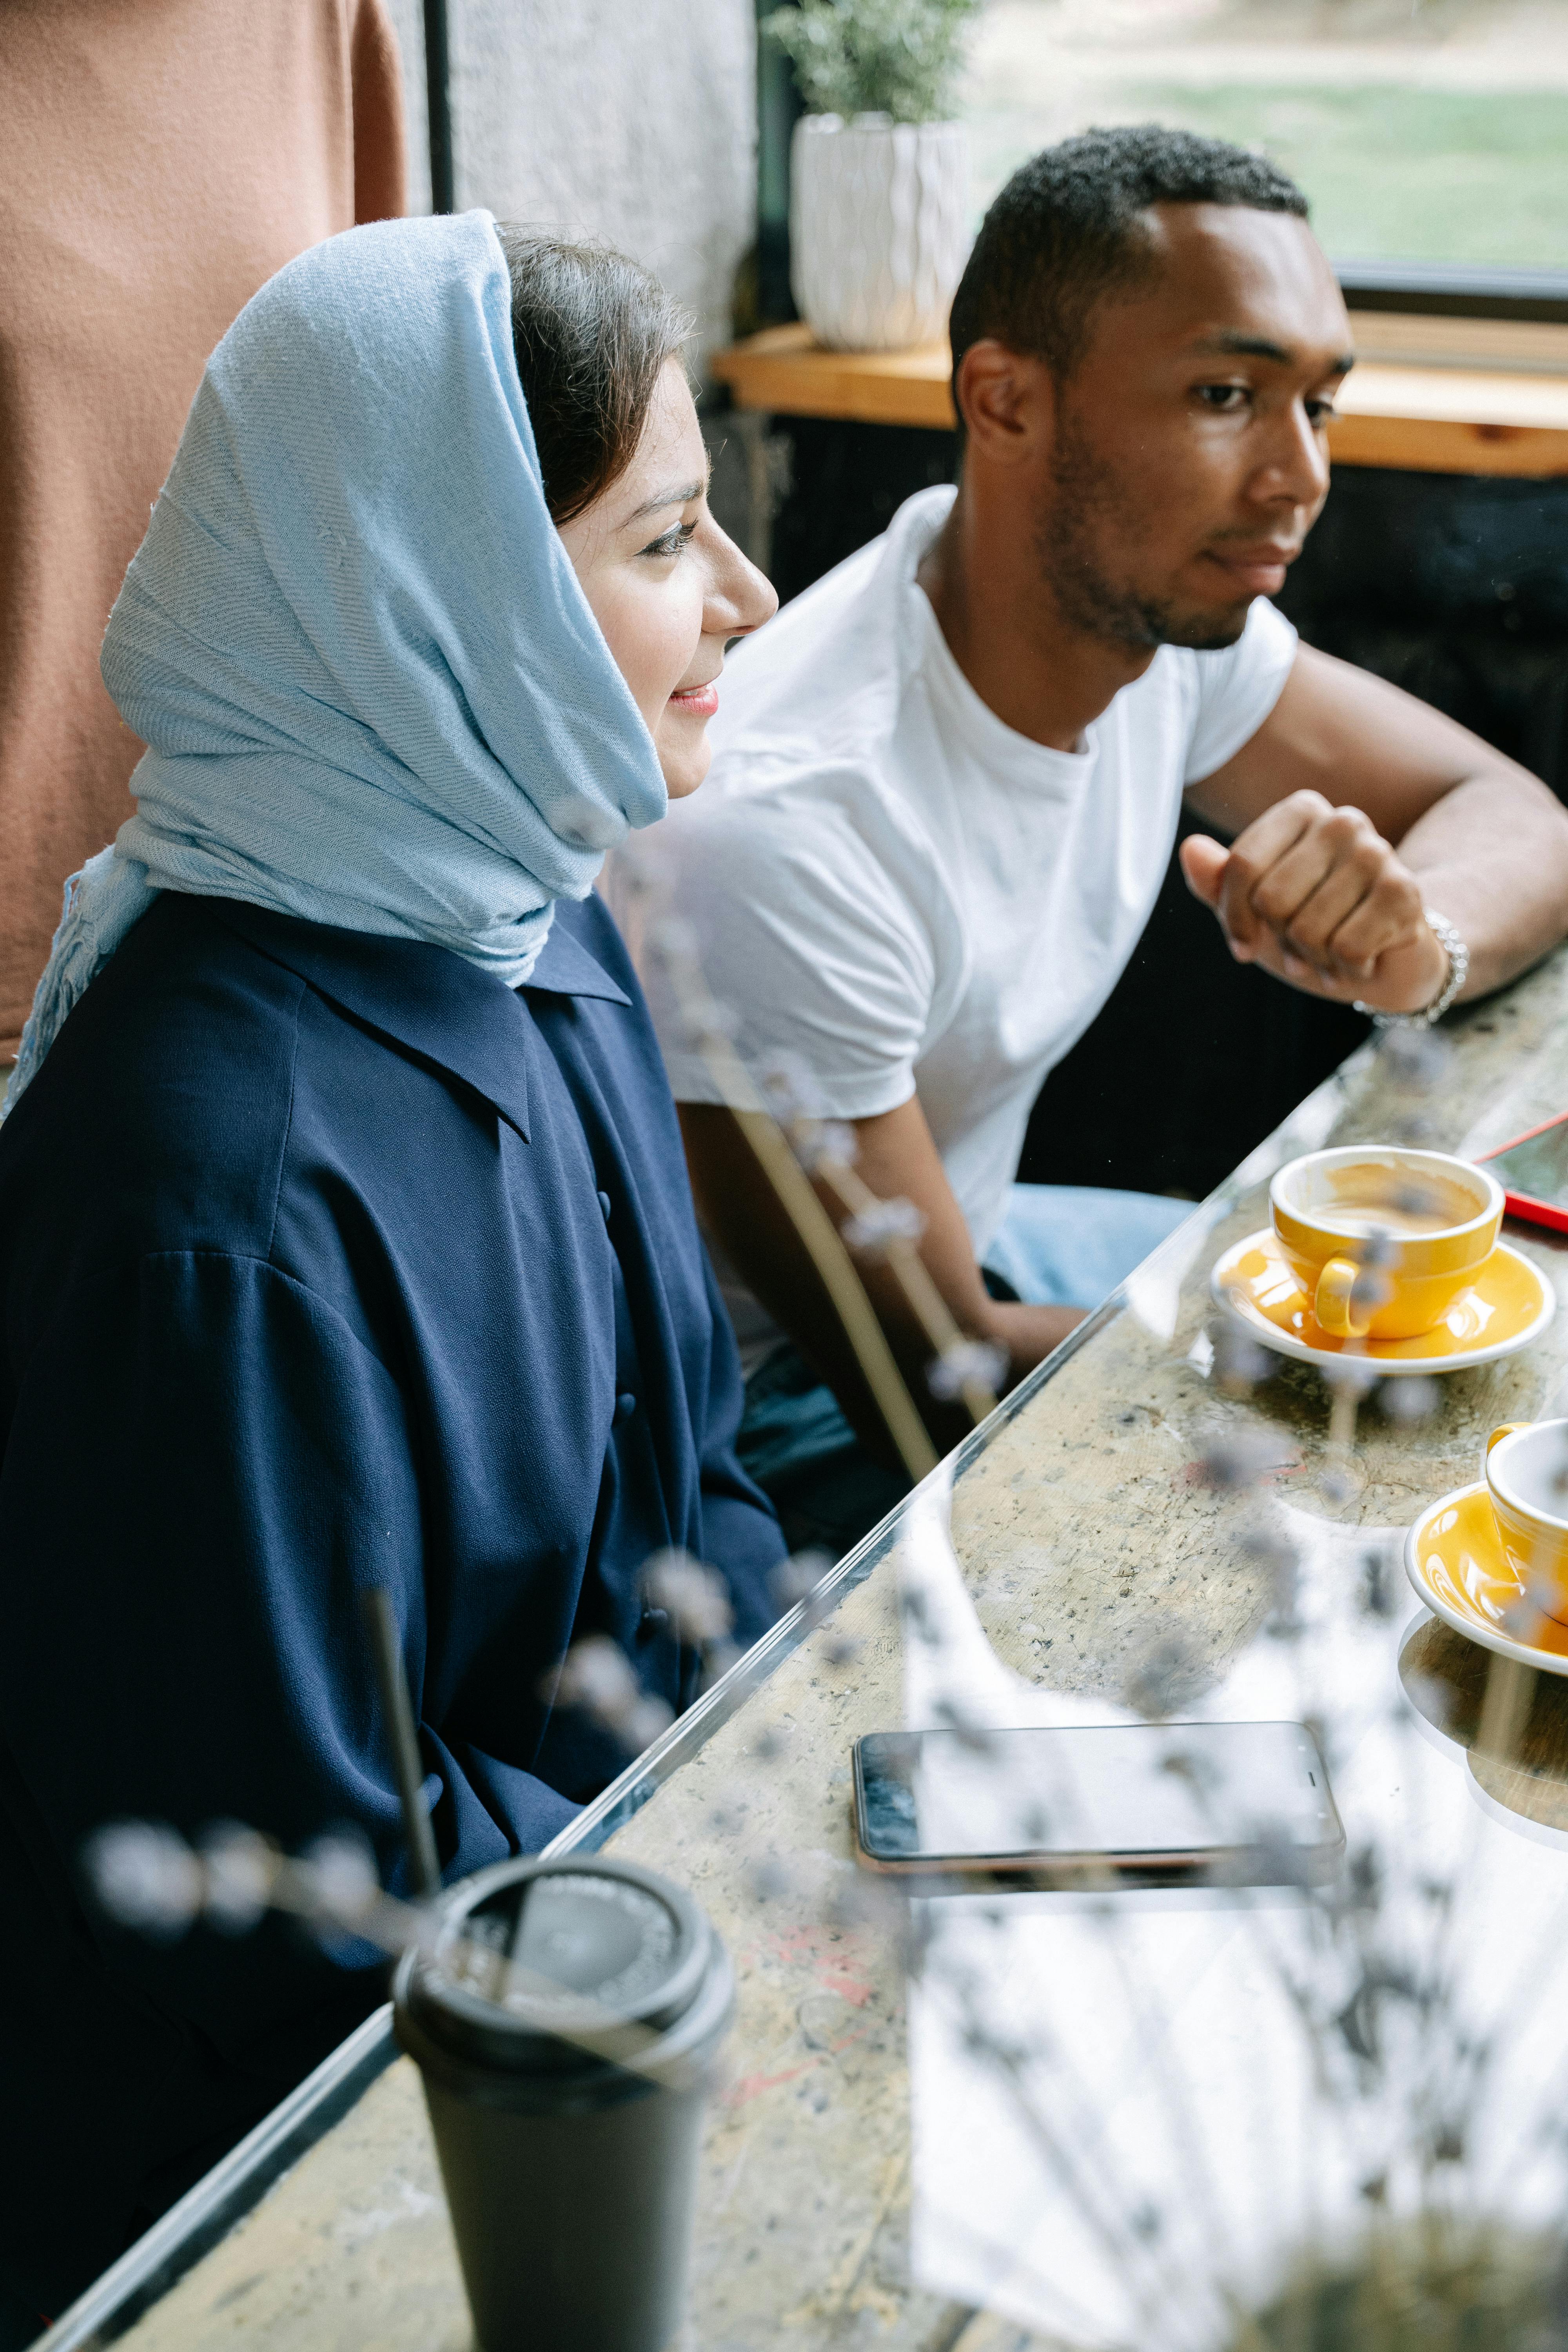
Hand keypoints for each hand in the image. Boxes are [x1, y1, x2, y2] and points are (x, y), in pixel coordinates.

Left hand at [1179, 790, 1448, 1013]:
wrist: (1382, 961)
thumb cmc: (1310, 928)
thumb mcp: (1254, 910)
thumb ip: (1218, 882)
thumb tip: (1190, 848)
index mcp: (1302, 810)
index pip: (1242, 865)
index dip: (1234, 918)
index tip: (1242, 944)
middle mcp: (1343, 820)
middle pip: (1273, 899)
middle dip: (1280, 940)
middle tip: (1299, 948)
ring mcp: (1378, 852)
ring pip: (1309, 929)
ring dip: (1313, 959)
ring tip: (1329, 954)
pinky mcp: (1405, 892)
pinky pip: (1347, 949)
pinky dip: (1346, 970)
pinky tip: (1359, 962)